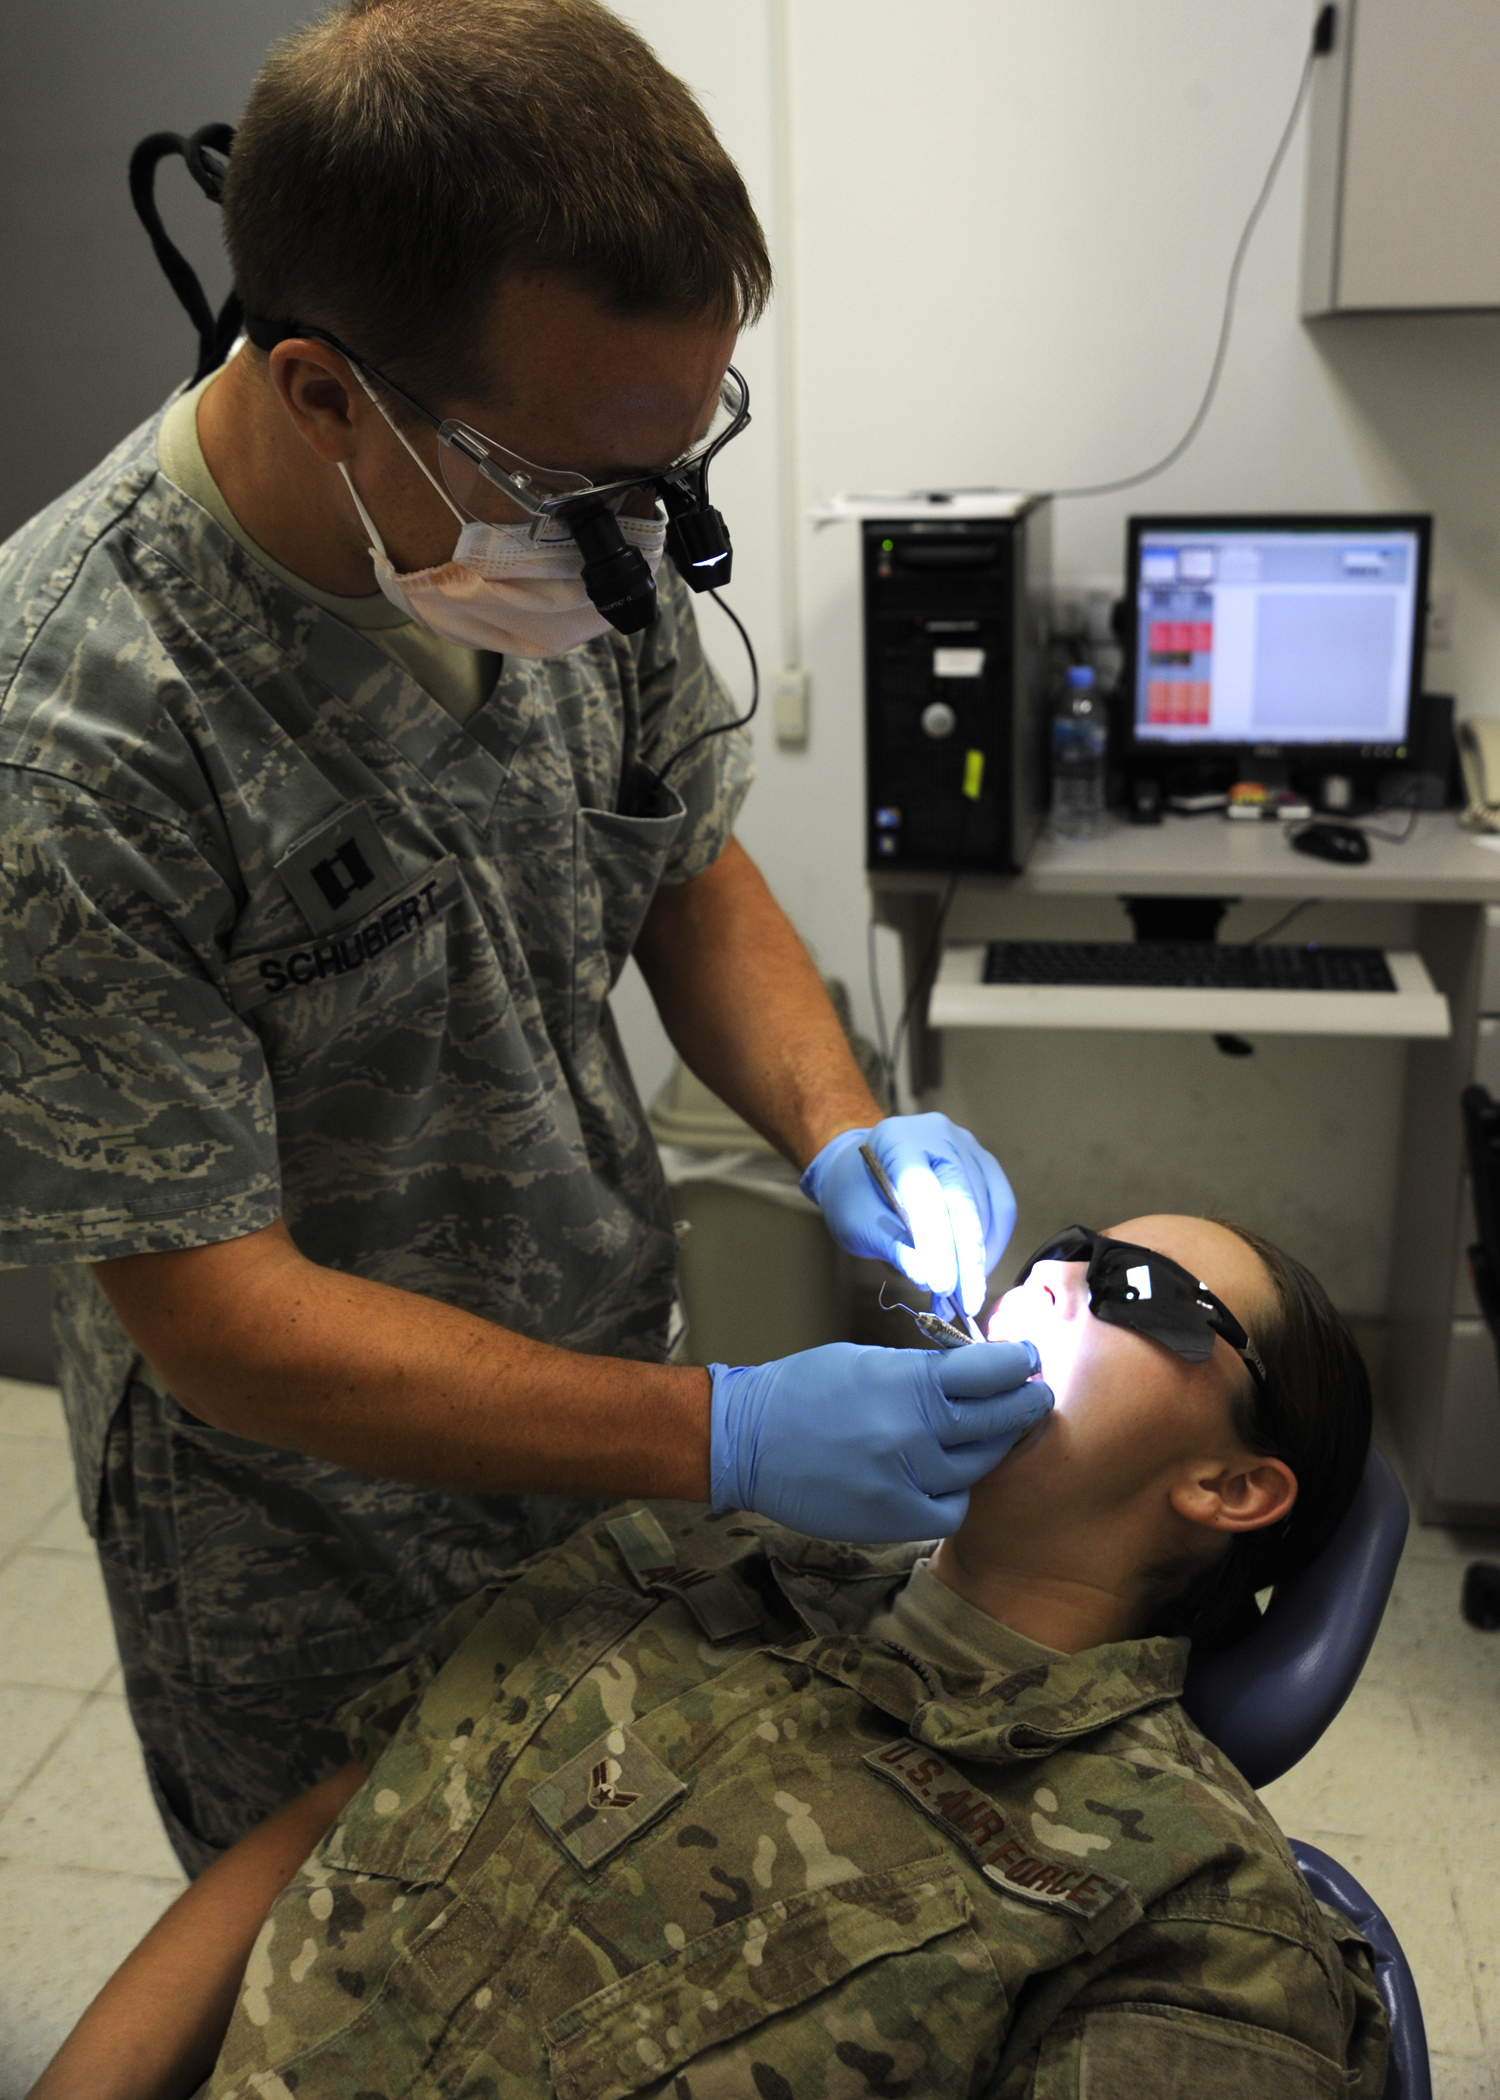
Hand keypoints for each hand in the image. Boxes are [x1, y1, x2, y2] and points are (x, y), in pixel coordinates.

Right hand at [709, 1340, 1050, 1541]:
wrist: (747, 1441)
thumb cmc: (805, 1390)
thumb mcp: (868, 1361)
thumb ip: (924, 1372)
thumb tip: (976, 1372)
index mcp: (908, 1382)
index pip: (992, 1371)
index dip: (1019, 1364)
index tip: (1027, 1360)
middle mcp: (914, 1432)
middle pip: (999, 1421)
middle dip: (1024, 1404)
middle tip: (1034, 1395)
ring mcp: (906, 1479)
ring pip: (979, 1468)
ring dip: (989, 1448)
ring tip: (987, 1434)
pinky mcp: (893, 1518)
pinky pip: (951, 1509)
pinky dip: (955, 1494)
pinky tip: (944, 1478)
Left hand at [800, 1113, 1016, 1315]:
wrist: (859, 1168)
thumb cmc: (853, 1195)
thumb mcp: (855, 1223)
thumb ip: (891, 1247)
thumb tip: (928, 1280)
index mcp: (898, 1140)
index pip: (925, 1194)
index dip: (936, 1243)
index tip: (941, 1287)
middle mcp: (939, 1134)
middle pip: (964, 1199)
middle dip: (966, 1258)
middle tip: (965, 1305)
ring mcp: (967, 1145)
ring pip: (987, 1207)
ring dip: (979, 1257)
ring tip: (962, 1297)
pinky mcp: (985, 1163)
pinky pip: (1002, 1206)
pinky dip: (992, 1243)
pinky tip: (976, 1272)